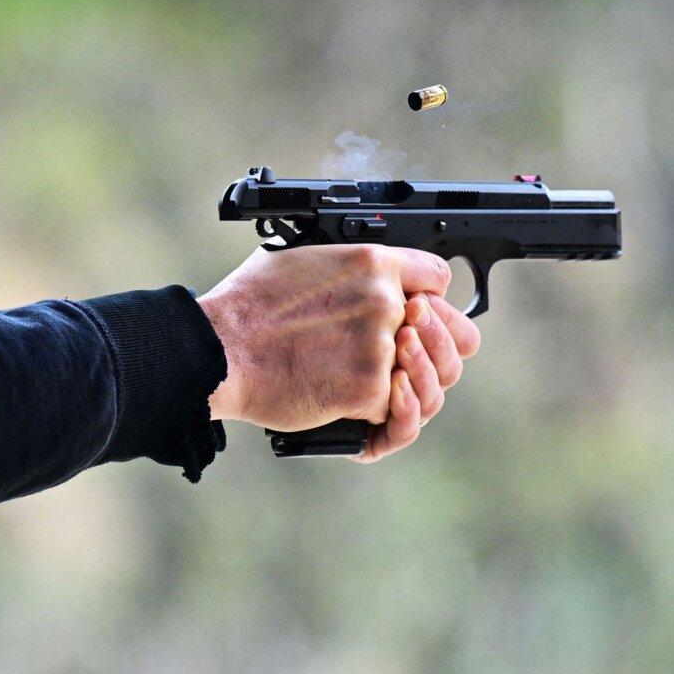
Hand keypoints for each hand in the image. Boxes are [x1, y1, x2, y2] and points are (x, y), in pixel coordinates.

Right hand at [197, 245, 479, 459]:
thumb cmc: (247, 304)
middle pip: (453, 333)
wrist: (220, 349)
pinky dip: (377, 417)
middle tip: (416, 361)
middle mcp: (387, 302)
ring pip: (430, 378)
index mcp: (373, 262)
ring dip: (415, 388)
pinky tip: (361, 413)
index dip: (433, 299)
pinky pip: (394, 411)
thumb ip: (346, 265)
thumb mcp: (302, 256)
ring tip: (393, 390)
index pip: (438, 278)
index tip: (420, 313)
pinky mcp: (368, 390)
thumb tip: (357, 272)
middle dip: (439, 349)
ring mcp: (381, 348)